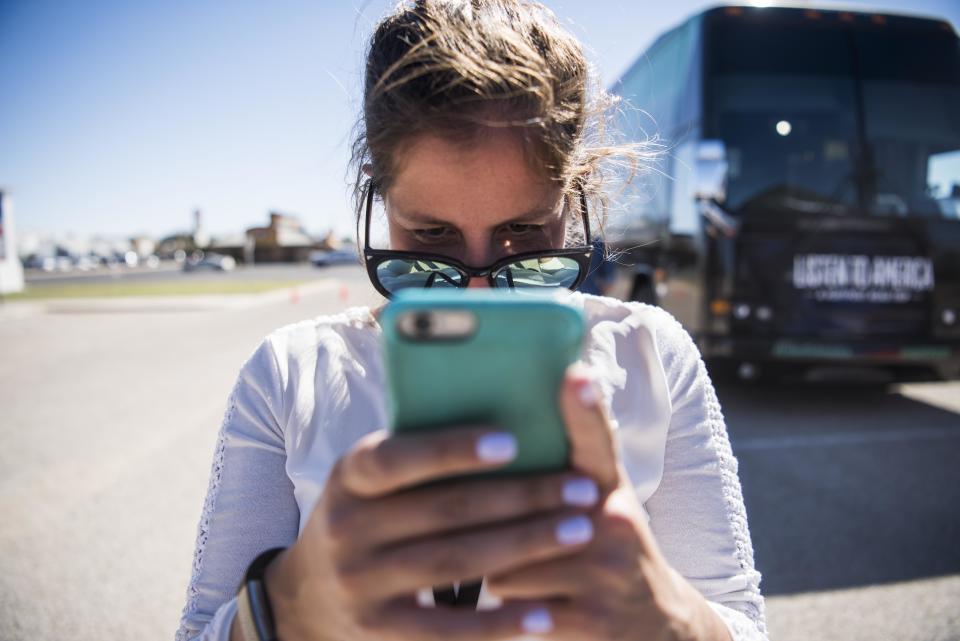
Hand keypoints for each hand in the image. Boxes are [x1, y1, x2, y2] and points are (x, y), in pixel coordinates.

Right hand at [260, 423, 602, 640]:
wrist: (308, 596)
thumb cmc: (366, 516)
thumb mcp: (369, 479)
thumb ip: (416, 452)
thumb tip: (499, 406)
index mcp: (349, 476)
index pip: (397, 457)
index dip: (452, 449)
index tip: (512, 441)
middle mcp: (347, 527)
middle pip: (446, 510)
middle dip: (522, 498)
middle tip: (581, 488)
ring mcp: (361, 583)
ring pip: (456, 562)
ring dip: (525, 546)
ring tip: (579, 531)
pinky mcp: (379, 630)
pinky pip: (448, 629)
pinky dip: (500, 622)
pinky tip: (544, 613)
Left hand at [484, 365, 731, 640]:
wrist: (663, 629)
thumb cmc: (611, 554)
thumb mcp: (603, 505)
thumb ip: (570, 469)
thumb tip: (533, 407)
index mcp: (612, 490)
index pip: (597, 442)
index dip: (585, 408)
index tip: (577, 374)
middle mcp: (616, 524)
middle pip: (521, 515)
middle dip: (497, 530)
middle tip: (491, 533)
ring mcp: (607, 574)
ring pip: (507, 567)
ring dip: (501, 578)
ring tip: (522, 580)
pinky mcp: (593, 621)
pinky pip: (517, 611)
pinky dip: (512, 616)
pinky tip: (528, 616)